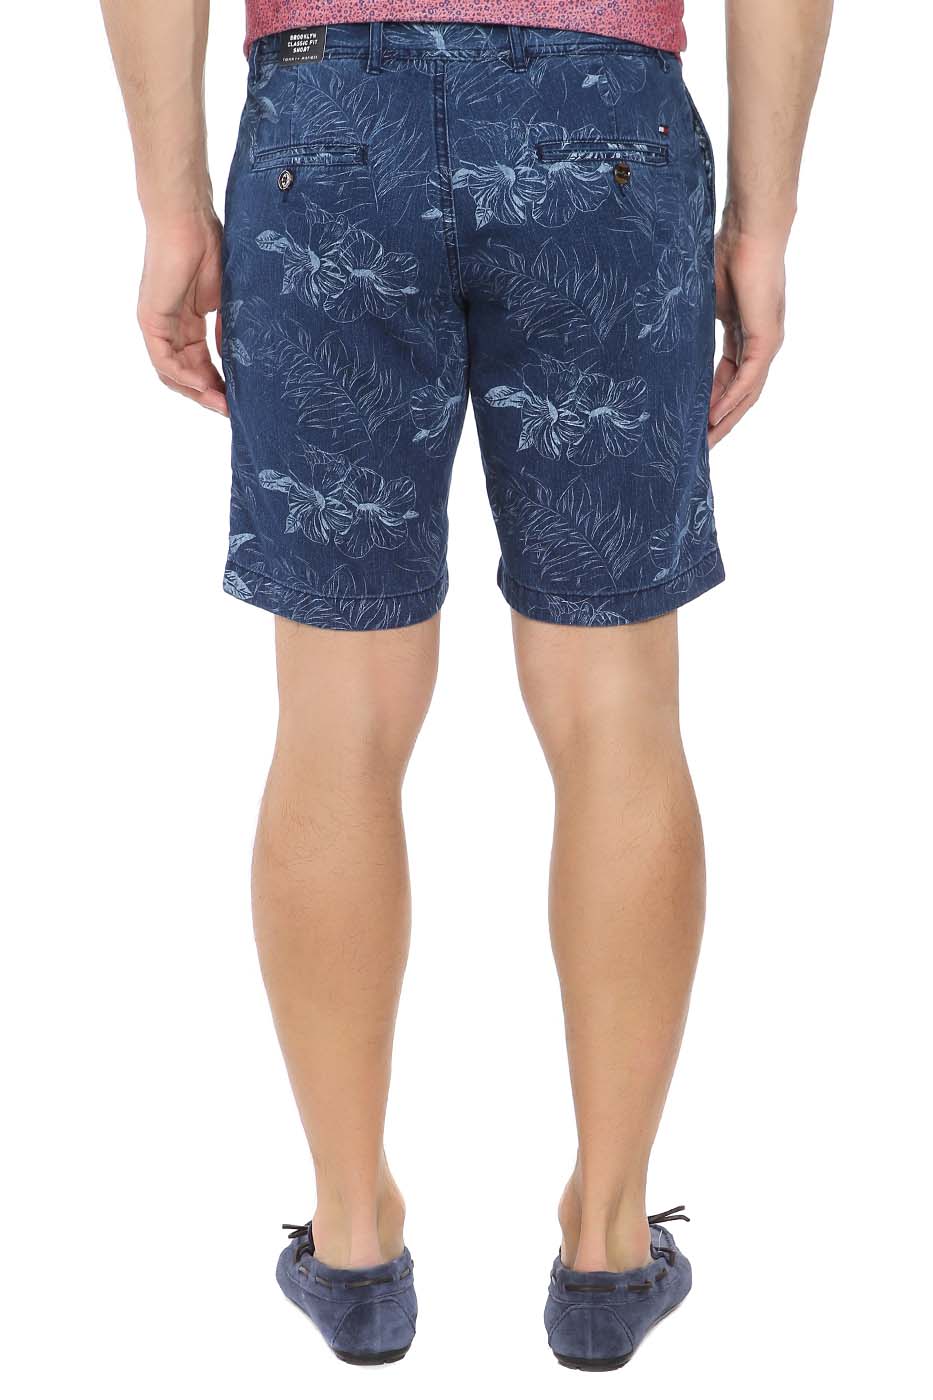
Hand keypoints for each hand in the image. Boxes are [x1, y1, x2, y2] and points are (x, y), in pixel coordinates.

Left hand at [137, 211, 227, 415]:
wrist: (188, 217)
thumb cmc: (210, 246)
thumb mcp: (227, 299)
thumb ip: (228, 330)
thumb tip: (237, 360)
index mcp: (187, 323)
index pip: (200, 365)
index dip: (219, 385)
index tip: (241, 400)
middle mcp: (169, 328)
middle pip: (186, 375)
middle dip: (209, 396)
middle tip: (233, 411)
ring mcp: (157, 325)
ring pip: (172, 373)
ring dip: (197, 393)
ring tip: (222, 405)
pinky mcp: (150, 319)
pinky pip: (163, 359)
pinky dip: (184, 376)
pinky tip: (205, 385)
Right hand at [709, 215, 786, 446]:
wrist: (749, 231)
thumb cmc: (725, 255)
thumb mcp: (702, 302)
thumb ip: (692, 328)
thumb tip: (665, 344)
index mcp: (743, 336)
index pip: (726, 379)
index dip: (709, 403)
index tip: (690, 423)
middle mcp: (759, 344)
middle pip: (739, 395)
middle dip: (719, 422)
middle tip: (697, 448)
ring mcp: (766, 343)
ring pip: (746, 393)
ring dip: (726, 419)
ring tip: (704, 443)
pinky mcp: (767, 338)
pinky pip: (748, 379)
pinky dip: (731, 399)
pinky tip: (714, 417)